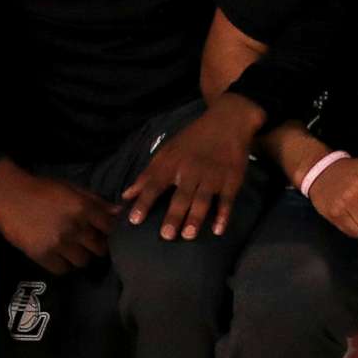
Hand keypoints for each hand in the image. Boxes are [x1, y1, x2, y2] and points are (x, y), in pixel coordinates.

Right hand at [0, 161, 113, 274]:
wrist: (7, 193)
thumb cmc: (42, 188)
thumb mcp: (73, 189)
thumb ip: (97, 202)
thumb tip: (119, 212)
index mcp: (84, 209)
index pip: (111, 229)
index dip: (110, 233)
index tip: (104, 233)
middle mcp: (75, 228)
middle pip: (100, 249)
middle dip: (96, 246)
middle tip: (88, 243)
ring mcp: (58, 243)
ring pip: (83, 261)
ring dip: (80, 256)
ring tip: (72, 250)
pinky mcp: (41, 254)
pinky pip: (62, 269)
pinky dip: (63, 265)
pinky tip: (59, 256)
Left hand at [122, 95, 261, 239]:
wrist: (228, 121)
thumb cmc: (193, 139)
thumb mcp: (167, 151)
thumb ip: (147, 175)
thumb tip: (125, 195)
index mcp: (172, 163)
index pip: (154, 185)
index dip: (144, 202)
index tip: (134, 220)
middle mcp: (191, 170)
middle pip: (181, 196)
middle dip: (173, 215)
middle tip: (166, 235)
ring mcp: (212, 175)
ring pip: (203, 199)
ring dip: (196, 217)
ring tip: (188, 235)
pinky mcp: (231, 179)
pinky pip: (227, 199)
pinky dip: (223, 214)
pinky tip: (218, 229)